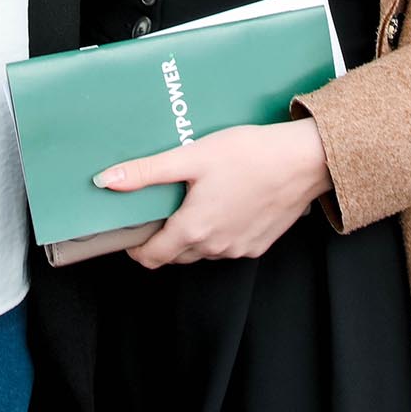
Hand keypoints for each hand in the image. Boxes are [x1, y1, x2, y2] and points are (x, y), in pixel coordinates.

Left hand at [93, 118, 329, 269]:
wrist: (305, 160)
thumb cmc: (250, 154)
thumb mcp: (191, 156)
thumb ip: (147, 172)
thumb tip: (106, 181)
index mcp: (194, 229)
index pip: (151, 257)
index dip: (136, 247)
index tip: (131, 230)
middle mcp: (215, 247)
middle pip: (174, 255)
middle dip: (162, 238)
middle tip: (161, 207)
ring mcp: (239, 249)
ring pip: (201, 252)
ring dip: (191, 235)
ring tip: (192, 200)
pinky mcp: (258, 244)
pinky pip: (227, 246)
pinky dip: (218, 232)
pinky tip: (223, 203)